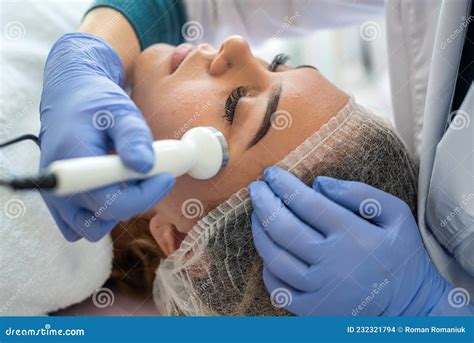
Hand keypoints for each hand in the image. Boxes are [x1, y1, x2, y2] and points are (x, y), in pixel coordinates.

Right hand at [39, 33, 173, 241]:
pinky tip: (114, 189)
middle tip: (151, 173)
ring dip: (118, 208)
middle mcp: (59, 186)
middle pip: (106, 217)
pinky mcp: (60, 203)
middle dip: (136, 199)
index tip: (166, 177)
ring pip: (94, 227)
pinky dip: (102, 214)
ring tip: (129, 179)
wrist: (70, 98)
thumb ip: (134, 137)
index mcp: (73, 162)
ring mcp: (57, 198)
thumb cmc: (95, 102)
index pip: (110, 201)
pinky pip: (82, 226)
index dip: (145, 195)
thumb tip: (145, 166)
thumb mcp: (120, 111)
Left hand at [249, 167, 471, 315]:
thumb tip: (319, 183)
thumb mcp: (396, 215)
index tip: (271, 173)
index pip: (305, 202)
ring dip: (259, 232)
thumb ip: (359, 194)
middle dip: (262, 202)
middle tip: (255, 188)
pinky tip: (269, 251)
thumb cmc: (402, 255)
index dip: (282, 184)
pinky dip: (268, 268)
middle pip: (282, 228)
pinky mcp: (313, 311)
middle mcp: (332, 262)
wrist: (411, 308)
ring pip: (274, 257)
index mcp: (352, 235)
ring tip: (256, 214)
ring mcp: (320, 290)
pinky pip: (278, 288)